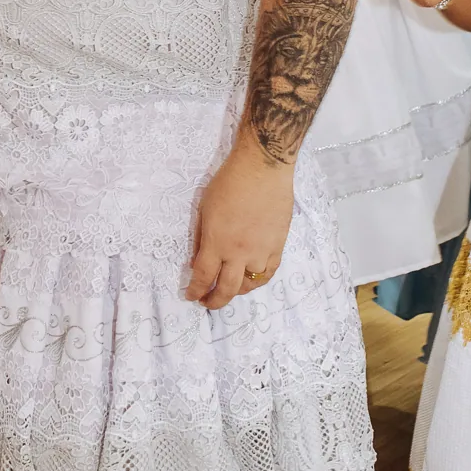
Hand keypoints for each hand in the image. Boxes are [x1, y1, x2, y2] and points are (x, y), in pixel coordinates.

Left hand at [185, 147, 293, 309]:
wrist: (262, 169)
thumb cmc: (229, 182)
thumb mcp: (204, 209)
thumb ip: (202, 238)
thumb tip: (198, 260)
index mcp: (217, 242)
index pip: (203, 276)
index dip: (195, 290)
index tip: (191, 295)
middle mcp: (239, 252)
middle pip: (226, 289)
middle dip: (214, 301)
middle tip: (207, 302)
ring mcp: (261, 251)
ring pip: (250, 284)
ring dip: (237, 290)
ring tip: (230, 288)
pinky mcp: (278, 245)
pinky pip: (269, 273)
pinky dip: (259, 281)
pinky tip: (252, 280)